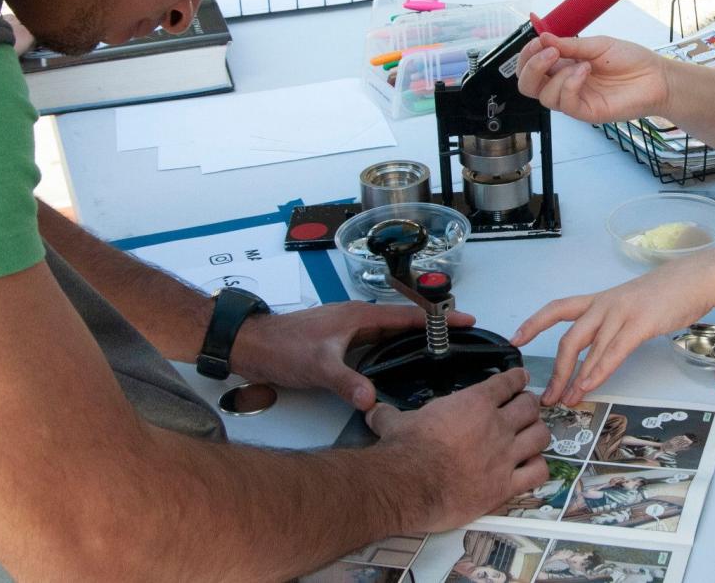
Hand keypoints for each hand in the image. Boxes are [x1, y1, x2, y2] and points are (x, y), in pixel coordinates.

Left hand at [229, 303, 477, 409]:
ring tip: (437, 348)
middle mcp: (356, 317)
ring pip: (389, 330)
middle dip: (432, 327)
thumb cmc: (281, 348)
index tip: (465, 320)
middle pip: (404, 320)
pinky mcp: (338, 338)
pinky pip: (376, 339)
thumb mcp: (318, 367)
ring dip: (413, 336)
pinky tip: (397, 360)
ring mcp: (347, 327)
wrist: (250, 346)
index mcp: (358, 316)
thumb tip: (371, 400)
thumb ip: (346, 383)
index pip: (408, 315)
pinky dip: (393, 345)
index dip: (438, 319)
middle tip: (459, 337)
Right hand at [367, 368, 548, 531]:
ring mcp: (505, 455)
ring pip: (541, 435)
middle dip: (529, 406)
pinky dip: (538, 467)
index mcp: (475, 402)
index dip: (518, 378)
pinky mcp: (506, 485)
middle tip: (525, 410)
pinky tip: (531, 467)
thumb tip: (373, 410)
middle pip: (530, 406)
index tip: (521, 379)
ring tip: (532, 436)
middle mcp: (496, 425)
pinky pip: (538, 472)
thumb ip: (390, 414)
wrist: (407, 485)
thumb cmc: (404, 450)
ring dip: (538, 434)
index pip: (508, 382)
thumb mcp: (395, 422)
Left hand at [510, 259, 714, 404]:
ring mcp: (622, 313)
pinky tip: (589, 386)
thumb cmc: (666, 294)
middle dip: (556, 370)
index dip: (534, 323)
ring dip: (575, 378)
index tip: (515, 340)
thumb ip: (612, 325)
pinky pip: (613, 351)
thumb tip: (598, 352)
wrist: (696, 278)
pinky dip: (598, 371)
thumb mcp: (631, 305)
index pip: (558, 308)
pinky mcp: (640, 323)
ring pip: (588, 348)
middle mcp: (605, 305)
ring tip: (566, 400)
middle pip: (569, 337)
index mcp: (600, 300)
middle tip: (547, 394)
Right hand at [516, 32, 667, 124]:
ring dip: (557, 75)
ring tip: (580, 63)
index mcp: (564, 65)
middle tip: (548, 51)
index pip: (531, 66)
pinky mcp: (586, 112)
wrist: (655, 77)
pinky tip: (584, 72)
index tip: (538, 40)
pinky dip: (570, 84)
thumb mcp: (597, 45)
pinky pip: (565, 103)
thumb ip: (569, 44)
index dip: (528, 54)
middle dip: (531, 67)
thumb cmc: (630, 60)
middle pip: (528, 85)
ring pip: (544, 96)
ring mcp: (575, 99)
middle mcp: (565, 84)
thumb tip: (542, 37)